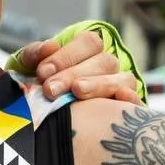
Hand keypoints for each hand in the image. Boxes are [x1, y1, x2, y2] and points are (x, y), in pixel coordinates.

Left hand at [14, 27, 142, 103]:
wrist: (41, 121)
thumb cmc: (37, 89)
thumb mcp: (28, 70)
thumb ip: (33, 56)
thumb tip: (47, 47)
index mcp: (89, 50)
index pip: (89, 42)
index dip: (67, 55)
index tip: (42, 72)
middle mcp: (109, 66)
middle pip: (103, 61)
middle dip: (73, 74)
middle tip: (50, 88)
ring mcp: (121, 86)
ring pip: (122, 79)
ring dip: (99, 84)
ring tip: (77, 92)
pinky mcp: (127, 109)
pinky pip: (136, 101)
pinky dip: (132, 100)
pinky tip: (120, 98)